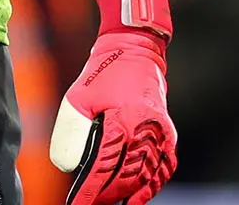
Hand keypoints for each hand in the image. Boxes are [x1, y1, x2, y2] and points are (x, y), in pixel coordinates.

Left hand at [50, 0, 176, 204]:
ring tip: (115, 204)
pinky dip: (154, 183)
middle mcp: (145, 129)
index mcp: (122, 121)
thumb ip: (71, 134)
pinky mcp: (167, 131)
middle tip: (91, 204)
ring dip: (130, 193)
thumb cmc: (103, 73)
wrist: (135, 49)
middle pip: (126, 176)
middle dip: (107, 195)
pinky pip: (165, 165)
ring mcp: (160, 132)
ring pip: (147, 175)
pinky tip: (141, 194)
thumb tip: (72, 167)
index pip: (104, 169)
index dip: (90, 192)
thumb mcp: (76, 99)